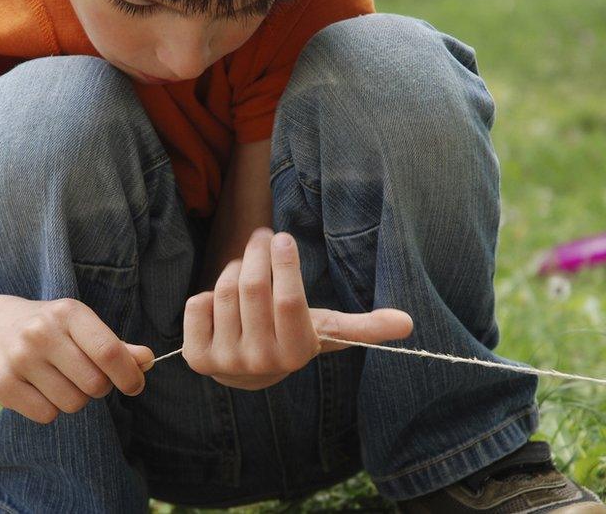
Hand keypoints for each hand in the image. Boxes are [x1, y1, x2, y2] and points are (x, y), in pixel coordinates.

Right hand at [0, 297, 154, 423]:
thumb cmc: (54, 330)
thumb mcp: (84, 327)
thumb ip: (118, 346)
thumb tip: (148, 360)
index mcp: (68, 313)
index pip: (109, 352)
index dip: (129, 375)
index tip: (134, 384)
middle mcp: (41, 333)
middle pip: (94, 384)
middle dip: (100, 387)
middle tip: (88, 377)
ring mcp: (18, 358)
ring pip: (71, 403)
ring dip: (75, 399)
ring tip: (62, 380)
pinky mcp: (2, 384)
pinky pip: (46, 415)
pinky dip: (50, 409)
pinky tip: (41, 389)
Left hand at [182, 227, 413, 390]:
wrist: (247, 370)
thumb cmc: (292, 334)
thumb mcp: (326, 329)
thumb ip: (363, 325)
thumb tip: (407, 323)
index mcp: (297, 354)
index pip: (288, 301)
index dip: (285, 264)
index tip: (285, 238)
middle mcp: (261, 363)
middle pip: (253, 288)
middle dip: (257, 253)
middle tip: (263, 236)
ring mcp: (226, 362)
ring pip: (225, 291)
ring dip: (235, 268)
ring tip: (246, 265)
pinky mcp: (197, 357)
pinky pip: (199, 303)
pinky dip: (209, 291)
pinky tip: (223, 299)